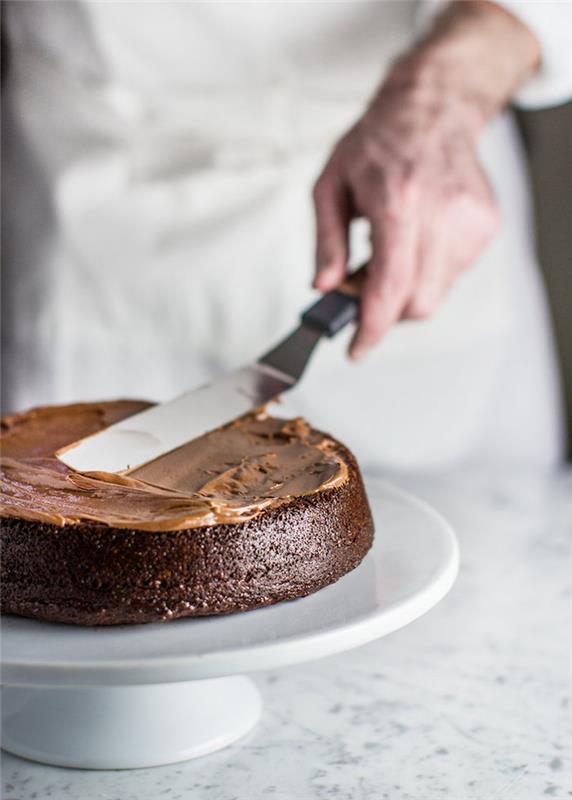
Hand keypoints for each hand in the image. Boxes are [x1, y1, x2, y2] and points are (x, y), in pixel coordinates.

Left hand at [312, 1, 539, 359]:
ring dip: (407, 288)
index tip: (356, 349)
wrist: (432, 109)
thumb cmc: (377, 143)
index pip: (390, 286)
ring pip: (437, 294)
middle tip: (364, 290)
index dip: (372, 328)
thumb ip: (326, 242)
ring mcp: (470, 221)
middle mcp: (441, 213)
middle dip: (387, 312)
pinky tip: (418, 238)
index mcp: (398, 201)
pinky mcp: (486, 227)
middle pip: (418, 302)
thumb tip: (324, 287)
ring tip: (392, 249)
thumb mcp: (330, 186)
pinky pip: (453, 274)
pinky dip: (428, 271)